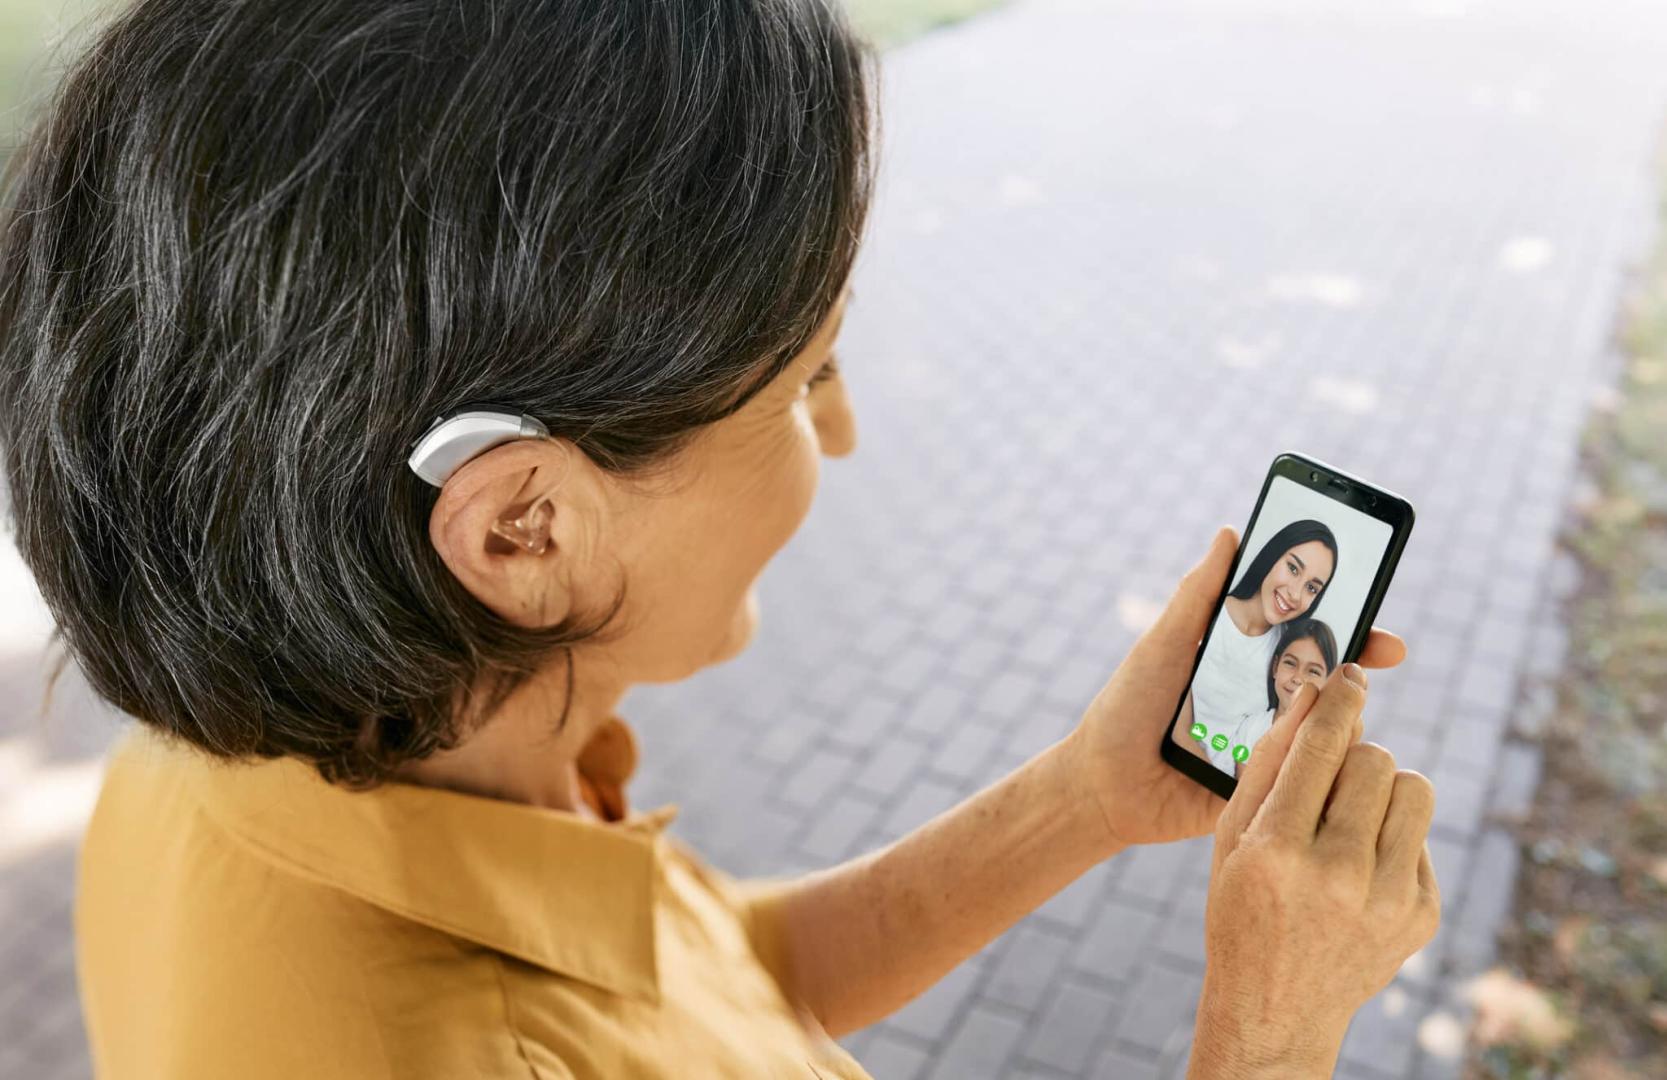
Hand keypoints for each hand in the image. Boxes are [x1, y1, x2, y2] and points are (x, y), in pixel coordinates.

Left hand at [1062, 526, 1407, 849]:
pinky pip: (1303, 779)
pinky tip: (1315, 750)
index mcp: (1246, 668)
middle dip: (1361, 666)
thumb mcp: (1162, 645)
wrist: (1099, 783)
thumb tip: (1231, 532)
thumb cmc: (1127, 708)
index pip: (1307, 640)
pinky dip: (1314, 762)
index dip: (1347, 624)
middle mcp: (1266, 706)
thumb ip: (1198, 595)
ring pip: (1326, 731)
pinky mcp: (1264, 794)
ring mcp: (1268, 751)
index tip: (1372, 608)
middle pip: (1331, 685)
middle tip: (1385, 650)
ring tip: (1330, 697)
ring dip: (1339, 712)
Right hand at [1188, 664, 1440, 1078]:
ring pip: (1413, 788)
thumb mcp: (1231, 836)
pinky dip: (1392, 835)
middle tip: (1330, 778)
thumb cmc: (1242, 906)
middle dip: (1354, 756)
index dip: (1340, 701)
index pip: (1322, 749)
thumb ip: (1268, 764)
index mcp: (1277, 851)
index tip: (1351, 673)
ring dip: (1382, 788)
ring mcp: (1387, 900)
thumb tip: (1310, 695)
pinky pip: (1421, 836)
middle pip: (1375, 760)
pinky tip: (1360, 865)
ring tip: (1352, 814)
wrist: (1276, 1006)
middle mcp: (1337, 875)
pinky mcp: (1422, 915)